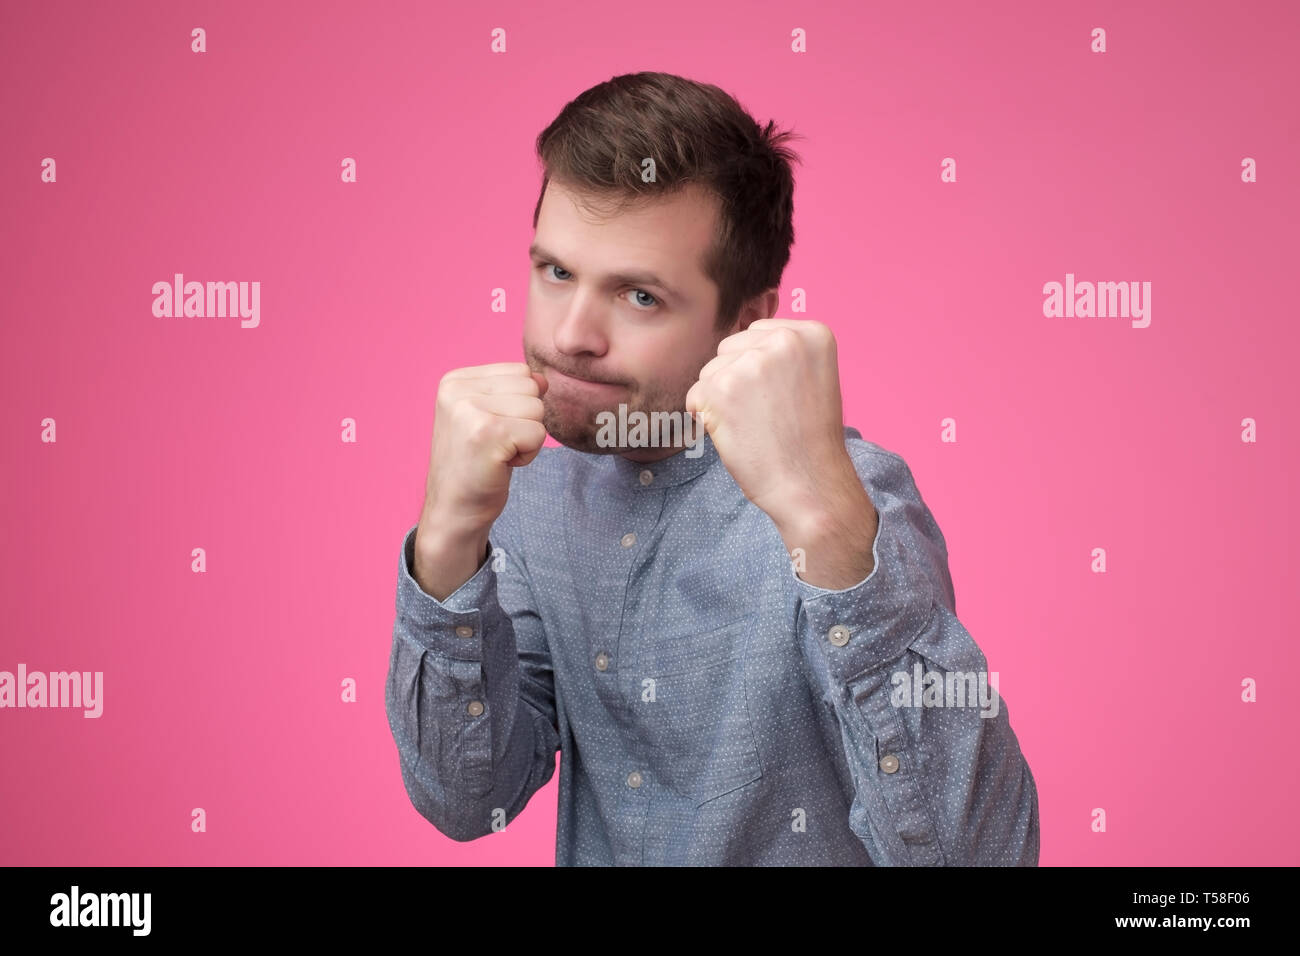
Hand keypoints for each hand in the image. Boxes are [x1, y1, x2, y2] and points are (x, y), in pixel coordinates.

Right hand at [421, 362, 548, 537]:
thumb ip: (512, 392)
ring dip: (527, 438)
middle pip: (531, 387)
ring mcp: (470, 410)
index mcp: (455, 380)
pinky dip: (528, 455)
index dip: (517, 405)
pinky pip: (537, 433)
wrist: (454, 510)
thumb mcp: (488, 417)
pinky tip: (501, 464)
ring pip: (537, 409)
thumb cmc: (474, 465)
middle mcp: (458, 390)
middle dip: (525, 421)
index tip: (490, 431)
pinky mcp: (487, 433)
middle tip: (495, 446)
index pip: (519, 371)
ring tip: (497, 454)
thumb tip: (544, 379)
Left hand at [684, 318, 855, 527]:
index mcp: (812, 333)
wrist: (811, 485)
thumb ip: (780, 352)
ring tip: (755, 425)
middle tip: (767, 415)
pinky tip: (738, 434)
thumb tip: (736, 343)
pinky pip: (695, 395)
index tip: (782, 398)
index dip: (758, 371)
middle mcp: (784, 340)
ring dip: (721, 400)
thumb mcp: (812, 377)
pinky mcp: (721, 388)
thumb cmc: (809, 439)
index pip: (756, 334)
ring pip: (710, 371)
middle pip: (729, 348)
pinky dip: (707, 418)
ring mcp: (751, 362)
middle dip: (737, 381)